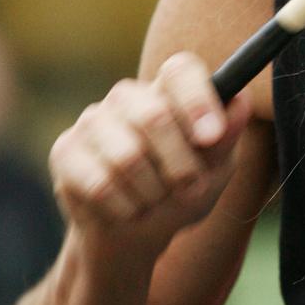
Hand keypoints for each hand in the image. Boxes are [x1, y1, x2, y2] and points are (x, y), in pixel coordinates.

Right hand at [49, 52, 251, 254]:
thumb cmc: (182, 191)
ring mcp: (93, 121)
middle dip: (180, 163)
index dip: (196, 100)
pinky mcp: (65, 151)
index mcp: (168, 91)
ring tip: (156, 202)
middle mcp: (128, 98)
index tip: (211, 137)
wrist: (135, 233)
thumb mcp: (215, 170)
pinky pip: (99, 183)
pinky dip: (124, 208)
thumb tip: (239, 102)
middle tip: (192, 189)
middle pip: (154, 115)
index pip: (180, 71)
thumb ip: (225, 138)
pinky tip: (128, 210)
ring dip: (152, 192)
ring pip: (127, 156)